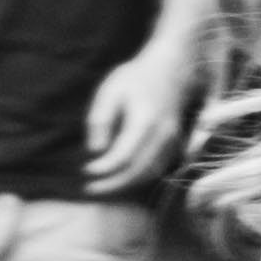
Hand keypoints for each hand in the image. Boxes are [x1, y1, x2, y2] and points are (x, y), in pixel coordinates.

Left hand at [82, 43, 193, 193]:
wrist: (170, 70)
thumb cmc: (135, 79)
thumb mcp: (110, 91)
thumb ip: (101, 120)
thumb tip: (95, 151)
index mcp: (144, 120)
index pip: (123, 156)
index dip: (104, 169)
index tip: (85, 170)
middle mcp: (162, 135)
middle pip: (138, 171)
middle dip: (113, 184)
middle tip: (90, 189)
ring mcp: (172, 141)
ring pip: (150, 173)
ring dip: (126, 185)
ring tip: (103, 187)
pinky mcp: (175, 144)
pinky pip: (158, 168)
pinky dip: (140, 178)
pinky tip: (123, 178)